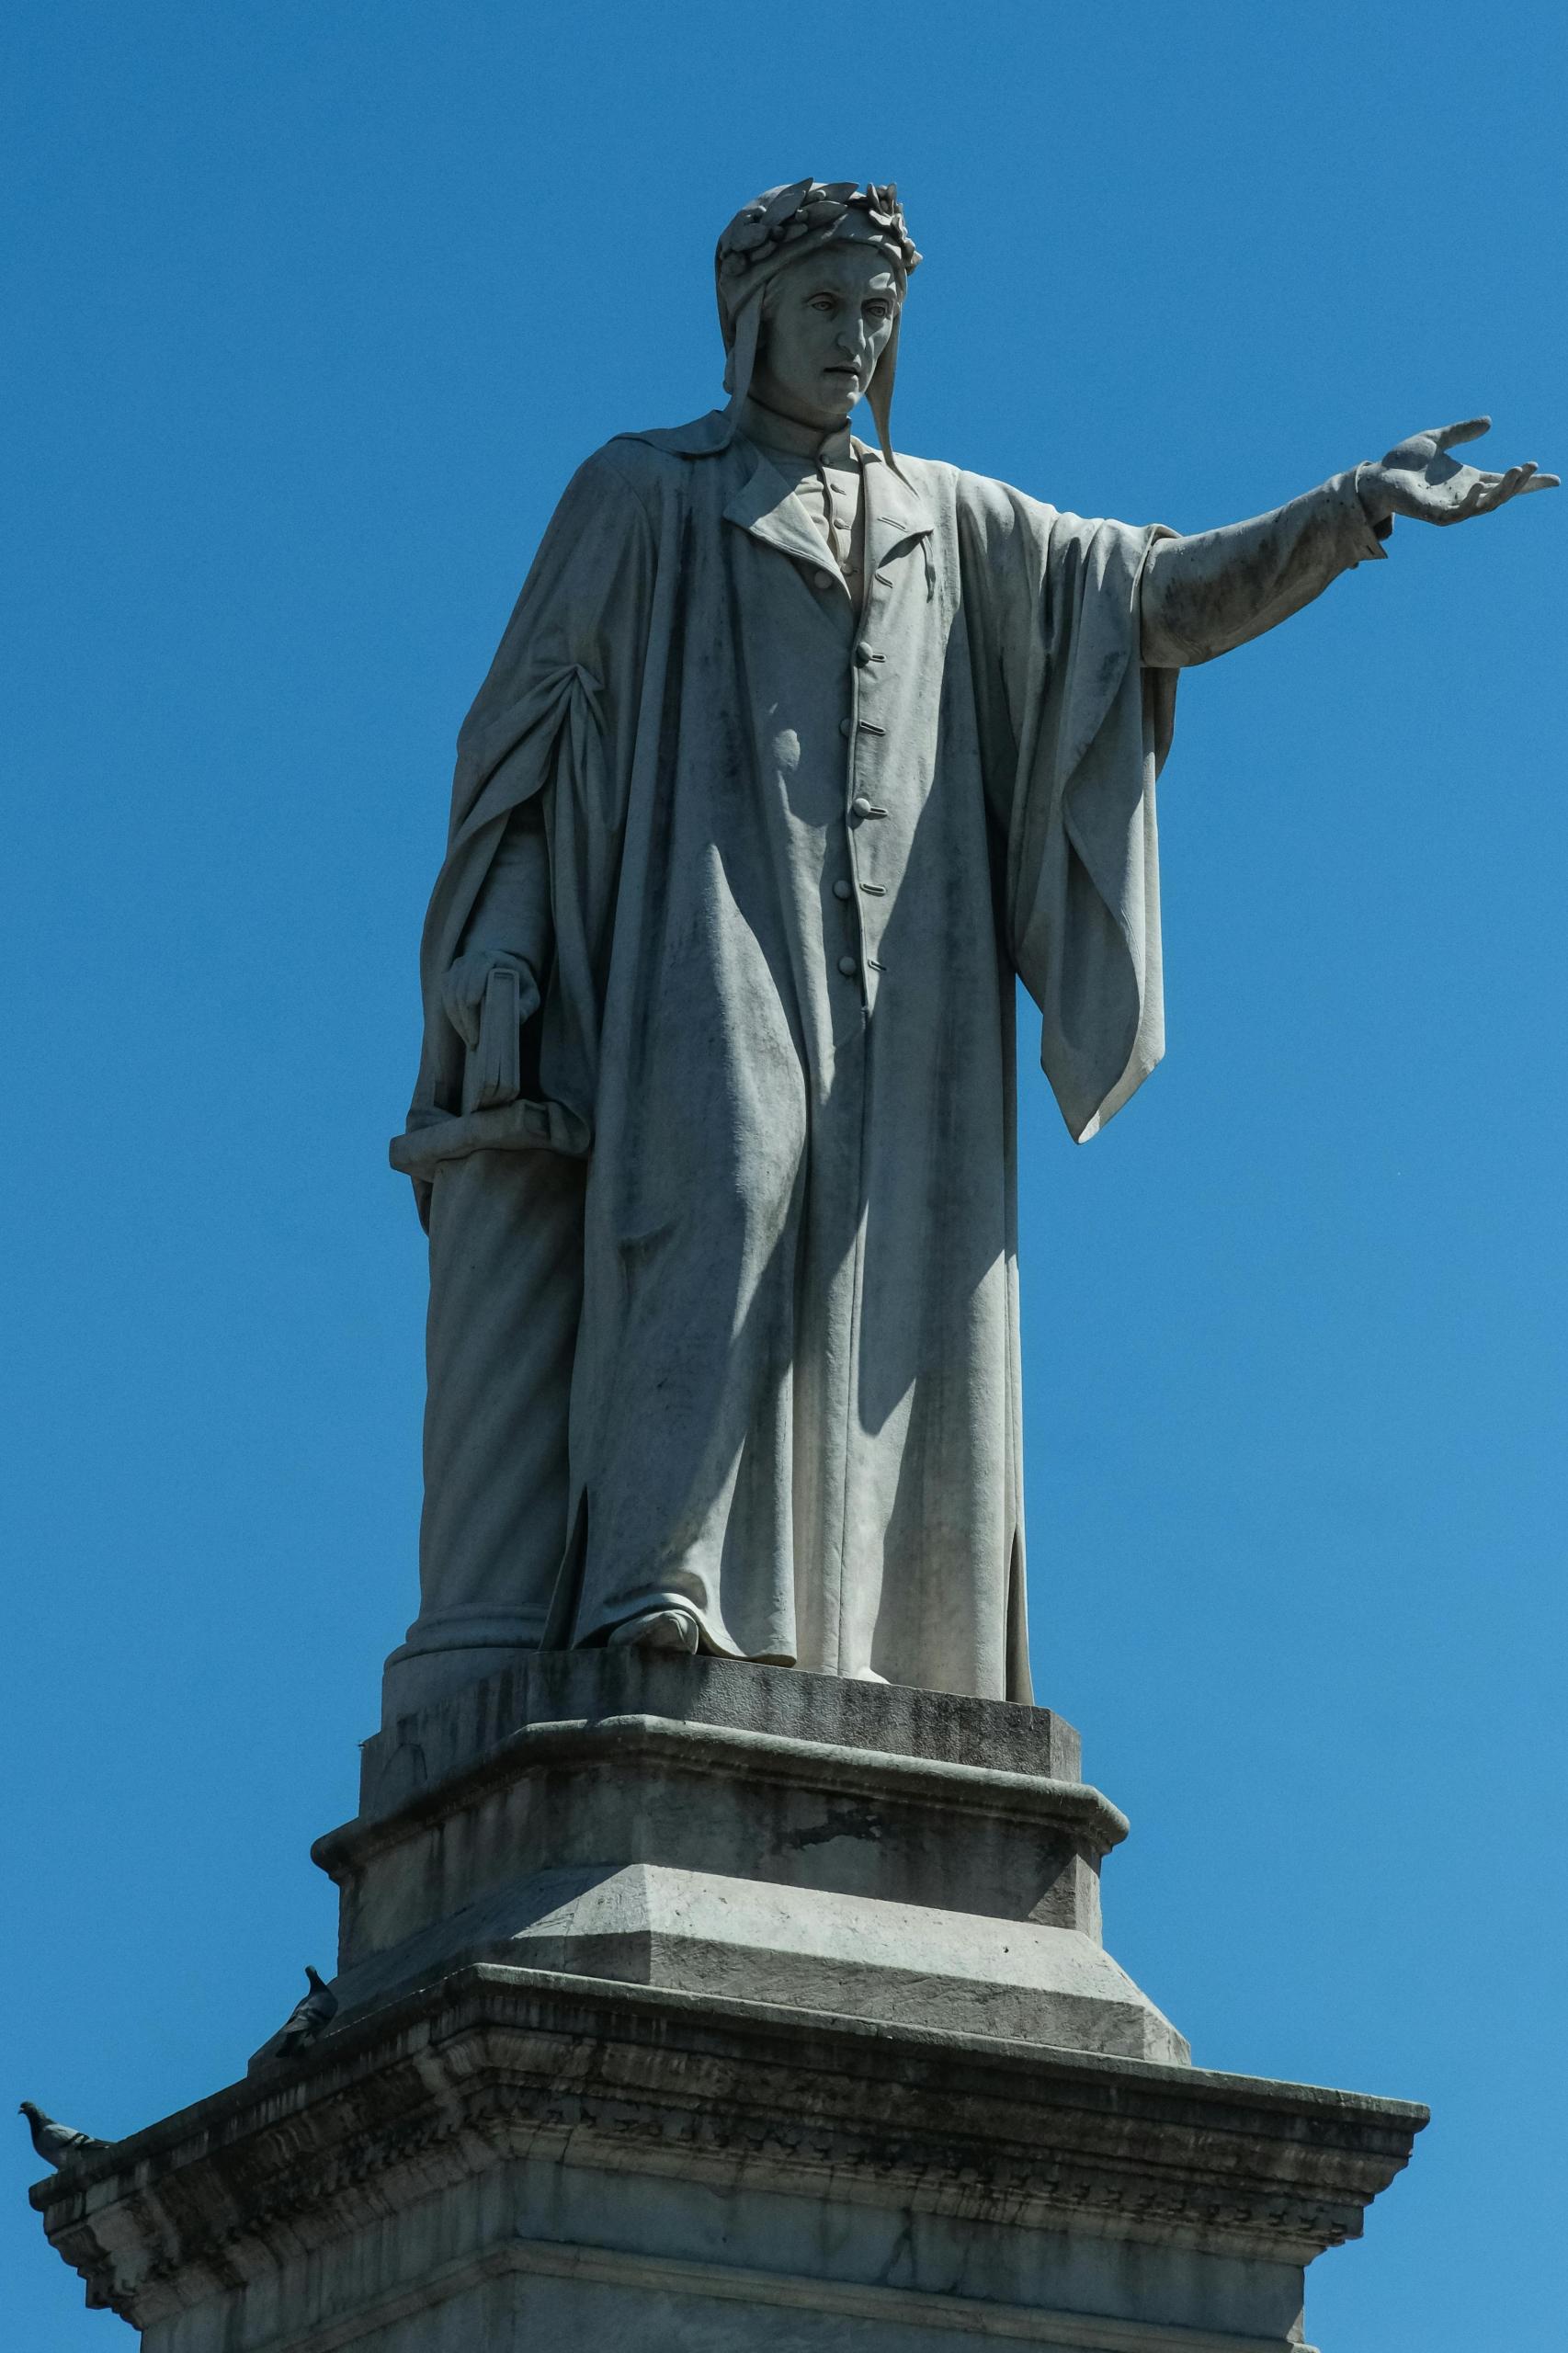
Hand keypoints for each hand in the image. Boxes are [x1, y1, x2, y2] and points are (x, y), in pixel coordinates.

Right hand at [440, 948, 539, 1048]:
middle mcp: (470, 960)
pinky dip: (454, 1017)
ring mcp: (457, 969)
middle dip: (467, 1017)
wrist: (503, 970)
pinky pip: (446, 999)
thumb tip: (517, 1018)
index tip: (473, 1006)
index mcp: (491, 959)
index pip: (477, 972)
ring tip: (470, 1041)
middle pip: (462, 989)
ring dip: (459, 1021)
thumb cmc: (519, 983)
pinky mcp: (449, 978)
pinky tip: (463, 1032)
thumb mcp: (530, 994)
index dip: (473, 988)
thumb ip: (527, 1005)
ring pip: (451, 997)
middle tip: (475, 1040)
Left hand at [1356, 418, 1557, 526]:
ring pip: (1485, 505)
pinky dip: (1471, 501)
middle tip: (1530, 466)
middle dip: (1519, 484)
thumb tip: (1489, 422)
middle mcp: (1464, 497)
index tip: (1555, 480)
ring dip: (1502, 491)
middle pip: (1501, 495)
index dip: (1529, 482)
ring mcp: (1451, 508)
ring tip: (1515, 471)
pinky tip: (1479, 486)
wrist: (1377, 476)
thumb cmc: (1404, 462)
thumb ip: (1462, 432)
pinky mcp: (1435, 515)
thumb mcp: (1438, 439)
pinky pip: (1459, 512)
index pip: (1505, 482)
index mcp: (1469, 481)